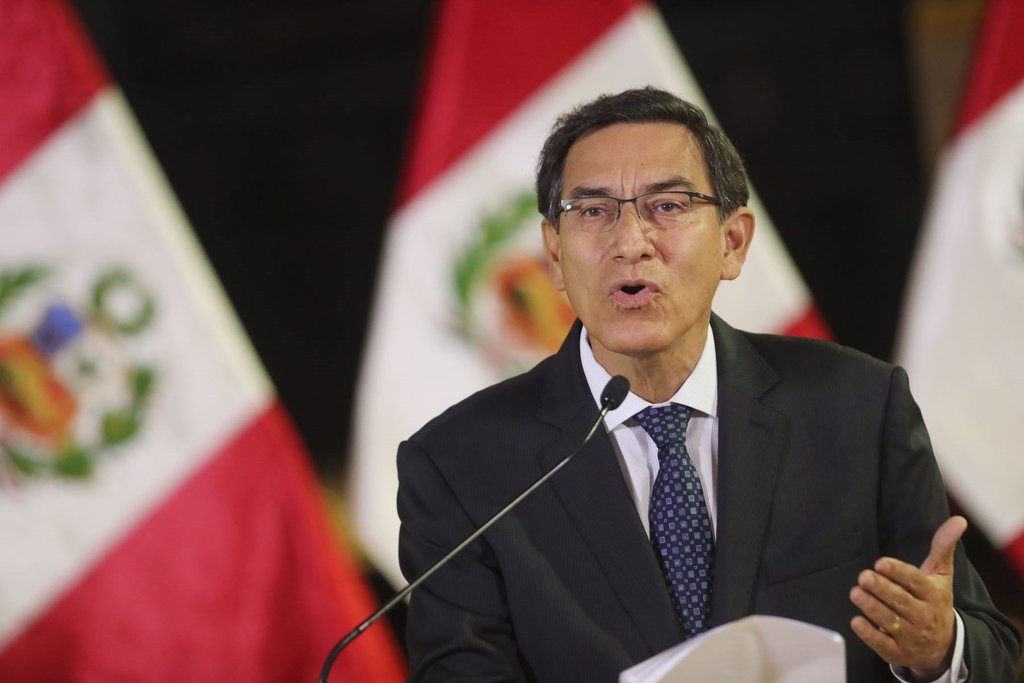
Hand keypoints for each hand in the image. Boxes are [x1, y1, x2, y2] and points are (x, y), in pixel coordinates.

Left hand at [849, 516, 965, 679]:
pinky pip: (883, 644)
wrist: (943, 645)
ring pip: (890, 621)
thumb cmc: (935, 601)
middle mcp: (923, 616)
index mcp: (933, 594)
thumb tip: (959, 520)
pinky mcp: (898, 652)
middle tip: (863, 576)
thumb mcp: (940, 575)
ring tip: (855, 593)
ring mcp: (911, 636)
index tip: (881, 562)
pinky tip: (856, 621)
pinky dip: (869, 634)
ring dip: (871, 607)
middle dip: (881, 589)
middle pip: (900, 601)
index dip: (898, 572)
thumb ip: (943, 547)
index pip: (915, 582)